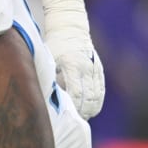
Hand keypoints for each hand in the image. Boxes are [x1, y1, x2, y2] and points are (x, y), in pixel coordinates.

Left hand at [35, 0, 104, 118]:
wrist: (70, 25)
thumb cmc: (54, 43)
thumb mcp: (48, 58)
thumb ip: (48, 77)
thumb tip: (45, 98)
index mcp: (72, 65)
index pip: (77, 94)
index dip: (74, 109)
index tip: (68, 118)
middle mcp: (86, 68)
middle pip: (89, 99)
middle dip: (83, 113)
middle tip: (74, 122)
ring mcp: (94, 68)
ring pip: (98, 96)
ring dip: (91, 109)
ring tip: (81, 118)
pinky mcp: (99, 69)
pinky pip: (101, 90)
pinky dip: (97, 101)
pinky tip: (90, 110)